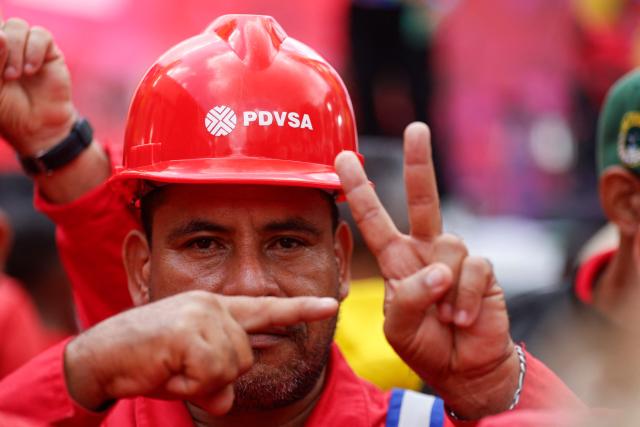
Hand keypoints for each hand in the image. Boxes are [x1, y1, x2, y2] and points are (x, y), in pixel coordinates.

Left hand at [0, 18, 75, 153]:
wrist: (37, 126)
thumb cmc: (7, 108)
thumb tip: (1, 35)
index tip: (0, 69)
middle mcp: (6, 44)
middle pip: (0, 24)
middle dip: (0, 47)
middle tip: (6, 77)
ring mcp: (26, 46)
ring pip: (17, 26)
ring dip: (15, 50)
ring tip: (15, 76)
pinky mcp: (49, 51)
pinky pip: (40, 35)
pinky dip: (34, 51)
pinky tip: (31, 71)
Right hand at [64, 290, 337, 414]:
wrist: (100, 357)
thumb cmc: (146, 362)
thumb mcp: (189, 372)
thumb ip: (216, 378)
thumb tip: (227, 400)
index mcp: (216, 308)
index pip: (265, 308)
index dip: (300, 309)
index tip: (330, 304)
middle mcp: (212, 304)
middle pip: (245, 356)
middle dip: (217, 376)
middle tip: (180, 369)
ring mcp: (201, 314)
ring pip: (231, 365)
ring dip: (200, 380)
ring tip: (171, 366)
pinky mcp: (188, 330)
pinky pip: (212, 372)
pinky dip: (190, 384)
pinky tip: (167, 370)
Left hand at [335, 122, 517, 418]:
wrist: (466, 369)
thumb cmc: (427, 345)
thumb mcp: (399, 328)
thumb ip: (407, 299)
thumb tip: (438, 269)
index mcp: (397, 261)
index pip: (374, 220)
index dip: (359, 191)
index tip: (341, 161)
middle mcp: (425, 251)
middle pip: (423, 199)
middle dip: (419, 162)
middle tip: (415, 129)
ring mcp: (455, 258)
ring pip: (449, 245)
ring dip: (445, 289)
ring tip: (445, 318)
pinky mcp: (483, 270)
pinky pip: (473, 269)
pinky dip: (465, 298)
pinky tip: (463, 319)